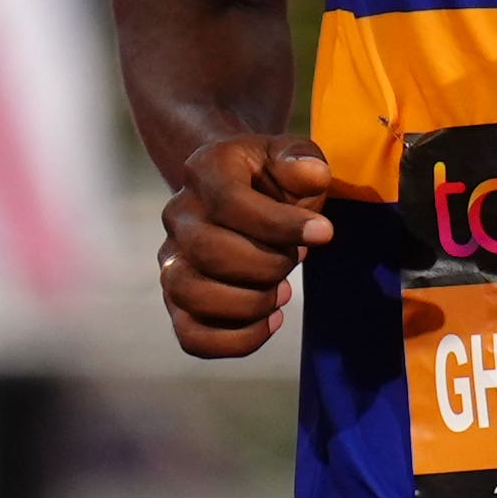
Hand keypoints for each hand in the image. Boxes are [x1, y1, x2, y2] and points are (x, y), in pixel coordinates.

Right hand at [158, 130, 344, 356]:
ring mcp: (171, 259)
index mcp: (204, 171)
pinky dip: (235, 340)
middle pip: (208, 252)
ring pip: (190, 295)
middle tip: (296, 257)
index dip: (279, 224)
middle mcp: (178, 214)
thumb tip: (312, 176)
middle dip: (266, 264)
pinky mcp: (177, 299)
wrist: (240, 191)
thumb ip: (303, 160)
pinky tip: (271, 321)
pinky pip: (191, 335)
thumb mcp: (292, 156)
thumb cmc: (271, 178)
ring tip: (282, 292)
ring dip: (248, 304)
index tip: (325, 233)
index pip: (230, 203)